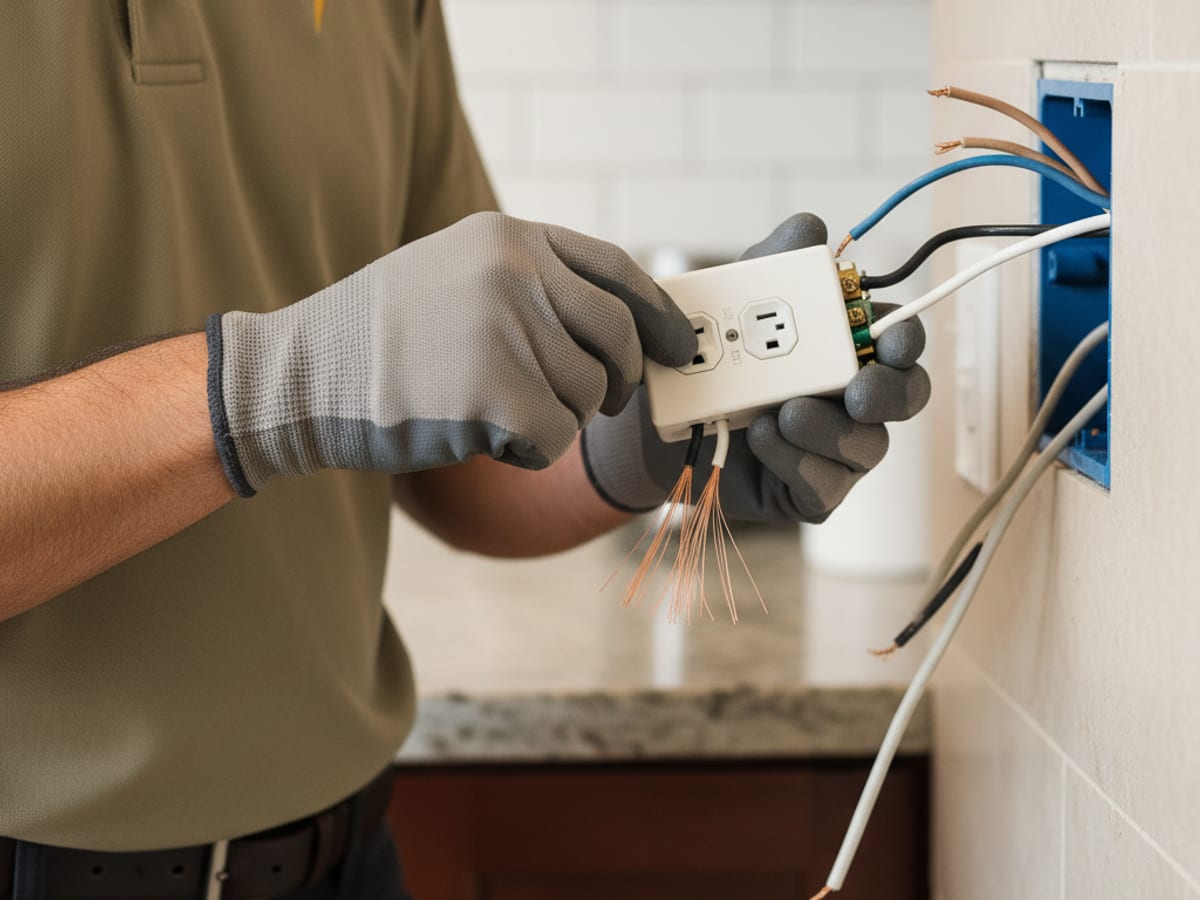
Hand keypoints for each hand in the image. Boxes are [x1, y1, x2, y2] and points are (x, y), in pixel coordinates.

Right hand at [206, 212, 696, 495]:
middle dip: (617, 381)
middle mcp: (516, 273)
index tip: (679, 346)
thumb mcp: (455, 273)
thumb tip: (616, 325)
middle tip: (599, 402)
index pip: (617, 270)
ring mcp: (506, 329)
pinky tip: (482, 437)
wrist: (301, 374)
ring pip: (585, 396)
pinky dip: (529, 451)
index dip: (657, 314)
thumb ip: (529, 283)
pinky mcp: (495, 393)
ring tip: (493, 411)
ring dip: (554, 419)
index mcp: (509, 237)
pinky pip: (555, 438)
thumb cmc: (380, 336)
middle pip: (615, 339)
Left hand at [581, 212, 930, 524]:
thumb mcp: (732, 300)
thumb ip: (773, 262)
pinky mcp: (808, 492)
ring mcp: (834, 450)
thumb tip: (811, 228)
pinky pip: (824, 486)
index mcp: (848, 348)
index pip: (900, 342)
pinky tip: (764, 437)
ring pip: (867, 445)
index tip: (893, 339)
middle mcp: (852, 400)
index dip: (907, 339)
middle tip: (858, 391)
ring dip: (830, 428)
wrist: (651, 422)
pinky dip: (797, 461)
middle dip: (890, 393)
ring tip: (785, 412)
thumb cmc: (707, 359)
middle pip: (906, 397)